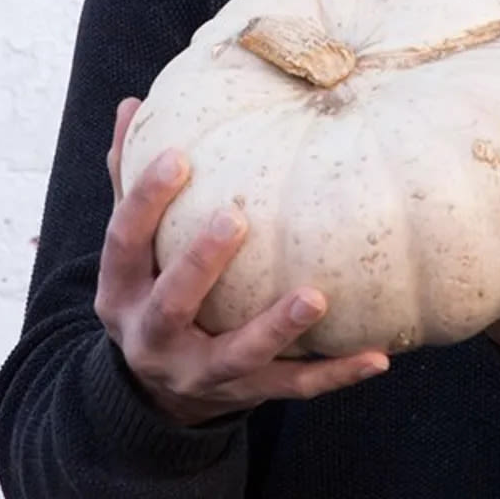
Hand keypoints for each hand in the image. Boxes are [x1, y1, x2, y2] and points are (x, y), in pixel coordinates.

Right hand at [94, 98, 389, 424]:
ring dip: (276, 328)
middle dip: (199, 265)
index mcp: (121, 291)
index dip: (144, 201)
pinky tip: (378, 356)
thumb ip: (130, 180)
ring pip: (237, 355)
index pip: (123, 242)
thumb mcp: (133, 245)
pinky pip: (294, 386)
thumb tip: (132, 104)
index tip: (178, 156)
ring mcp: (199, 373)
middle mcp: (152, 337)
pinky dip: (335, 373)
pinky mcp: (245, 395)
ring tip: (316, 297)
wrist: (159, 391)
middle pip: (171, 305)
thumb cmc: (155, 285)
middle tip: (235, 218)